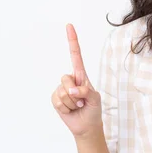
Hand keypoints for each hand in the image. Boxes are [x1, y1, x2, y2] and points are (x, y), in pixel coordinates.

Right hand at [51, 24, 102, 138]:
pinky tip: (71, 110)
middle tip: (82, 101)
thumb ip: (85, 91)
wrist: (86, 126)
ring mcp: (62, 89)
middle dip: (75, 93)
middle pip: (66, 79)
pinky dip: (65, 108)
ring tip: (78, 106)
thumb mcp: (95, 99)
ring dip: (72, 103)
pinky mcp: (56, 99)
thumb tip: (71, 90)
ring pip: (62, 92)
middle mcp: (71, 80)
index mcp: (82, 76)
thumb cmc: (93, 110)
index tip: (69, 26)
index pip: (76, 55)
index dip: (72, 41)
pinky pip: (57, 101)